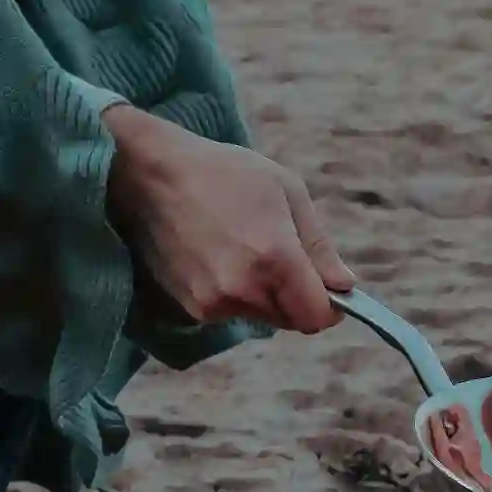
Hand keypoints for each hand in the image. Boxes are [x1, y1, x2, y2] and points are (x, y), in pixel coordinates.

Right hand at [103, 106, 354, 333]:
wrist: (147, 174)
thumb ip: (319, 246)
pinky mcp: (190, 308)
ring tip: (241, 246)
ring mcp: (213, 303)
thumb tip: (344, 287)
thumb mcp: (286, 191)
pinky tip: (216, 255)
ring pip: (260, 316)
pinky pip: (230, 311)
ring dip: (264, 294)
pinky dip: (234, 293)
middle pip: (291, 319)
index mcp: (275, 260)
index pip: (317, 317)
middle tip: (279, 253)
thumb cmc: (223, 172)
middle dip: (296, 296)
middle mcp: (244, 290)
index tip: (328, 288)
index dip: (330, 306)